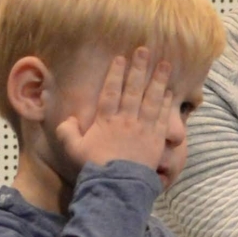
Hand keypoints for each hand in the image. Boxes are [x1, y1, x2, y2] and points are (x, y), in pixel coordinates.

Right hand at [56, 48, 173, 172]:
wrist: (118, 186)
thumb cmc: (95, 167)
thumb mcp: (74, 150)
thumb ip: (67, 132)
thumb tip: (68, 119)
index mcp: (106, 120)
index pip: (111, 91)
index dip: (116, 73)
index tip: (121, 58)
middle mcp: (126, 120)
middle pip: (134, 89)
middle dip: (139, 68)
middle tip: (144, 50)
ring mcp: (144, 128)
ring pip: (152, 99)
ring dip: (158, 80)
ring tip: (164, 64)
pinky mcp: (156, 139)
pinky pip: (163, 117)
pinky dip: (167, 104)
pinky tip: (170, 92)